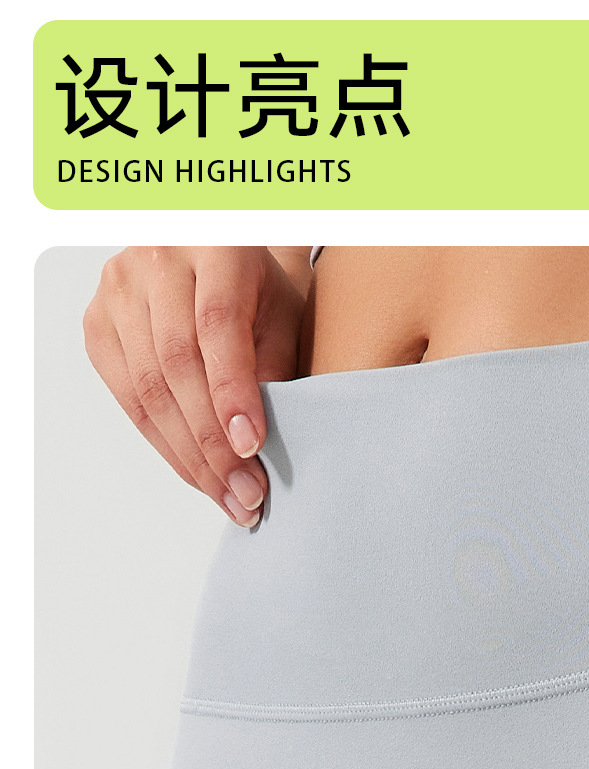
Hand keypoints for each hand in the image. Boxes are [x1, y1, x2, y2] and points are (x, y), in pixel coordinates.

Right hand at [83, 246, 307, 526]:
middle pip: (177, 366)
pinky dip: (165, 445)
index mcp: (213, 245)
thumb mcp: (283, 314)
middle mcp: (155, 260)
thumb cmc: (257, 290)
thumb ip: (275, 366)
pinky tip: (197, 474)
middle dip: (214, 443)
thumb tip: (258, 446)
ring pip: (148, 389)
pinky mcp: (98, 325)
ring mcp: (117, 291)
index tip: (252, 448)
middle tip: (247, 494)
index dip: (231, 393)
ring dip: (190, 456)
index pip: (215, 327)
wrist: (213, 257)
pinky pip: (129, 399)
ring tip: (228, 497)